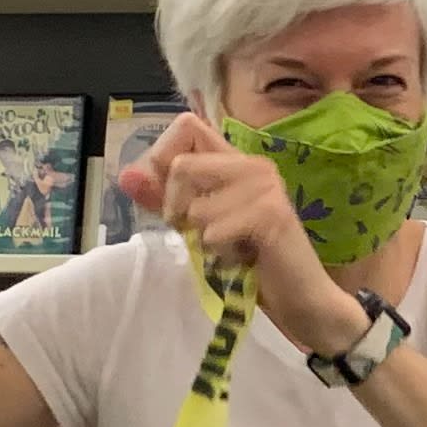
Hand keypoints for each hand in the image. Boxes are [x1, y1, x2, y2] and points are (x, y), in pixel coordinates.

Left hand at [119, 113, 372, 357]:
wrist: (300, 300)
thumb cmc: (252, 264)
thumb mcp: (198, 227)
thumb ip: (163, 199)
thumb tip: (126, 175)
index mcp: (236, 161)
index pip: (186, 126)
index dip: (164, 159)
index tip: (175, 199)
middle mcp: (253, 164)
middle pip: (179, 165)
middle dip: (175, 208)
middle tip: (202, 233)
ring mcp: (266, 185)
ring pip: (194, 206)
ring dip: (203, 238)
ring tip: (232, 248)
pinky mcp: (271, 213)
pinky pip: (213, 230)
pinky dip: (219, 253)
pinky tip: (243, 258)